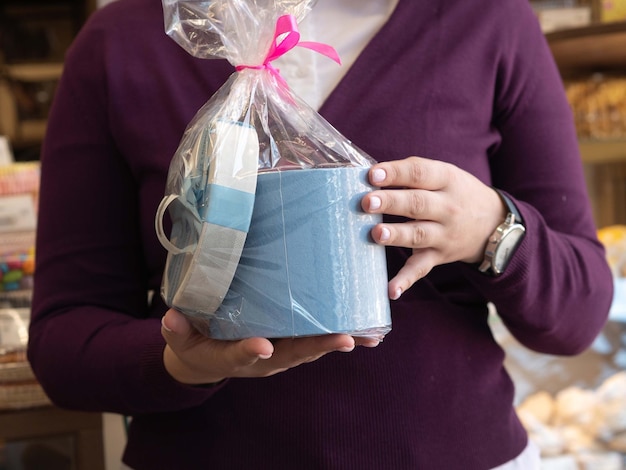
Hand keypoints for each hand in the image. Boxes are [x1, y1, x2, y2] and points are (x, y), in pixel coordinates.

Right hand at [161, 309, 377, 384]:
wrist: (208, 359)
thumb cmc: (195, 343)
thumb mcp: (180, 339)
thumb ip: (177, 331)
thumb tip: (170, 317)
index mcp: (233, 355)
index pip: (241, 354)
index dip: (250, 352)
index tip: (261, 348)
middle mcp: (263, 357)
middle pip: (292, 353)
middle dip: (318, 347)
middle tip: (345, 340)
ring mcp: (280, 352)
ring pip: (311, 348)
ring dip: (339, 342)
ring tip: (369, 335)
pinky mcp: (290, 343)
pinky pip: (316, 340)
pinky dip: (340, 336)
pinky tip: (365, 330)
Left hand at [361, 156, 505, 299]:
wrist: (494, 224)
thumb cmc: (456, 192)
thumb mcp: (444, 174)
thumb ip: (413, 172)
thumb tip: (371, 175)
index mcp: (446, 180)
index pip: (420, 173)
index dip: (396, 173)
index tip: (372, 174)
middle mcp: (447, 208)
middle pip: (417, 204)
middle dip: (391, 203)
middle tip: (367, 202)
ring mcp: (443, 234)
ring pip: (418, 235)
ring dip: (397, 235)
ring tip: (376, 233)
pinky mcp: (438, 256)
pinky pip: (421, 268)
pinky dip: (406, 280)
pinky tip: (391, 290)